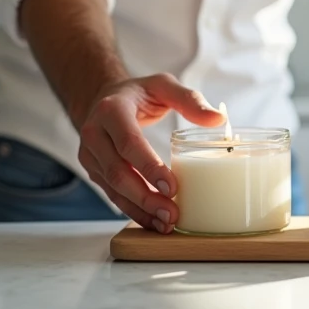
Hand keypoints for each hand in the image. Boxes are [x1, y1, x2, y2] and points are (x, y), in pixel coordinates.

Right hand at [78, 73, 223, 233]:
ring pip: (113, 189)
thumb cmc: (138, 93)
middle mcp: (94, 134)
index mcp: (110, 110)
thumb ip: (189, 100)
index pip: (128, 143)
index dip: (149, 167)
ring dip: (140, 210)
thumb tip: (218, 119)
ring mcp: (91, 156)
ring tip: (167, 223)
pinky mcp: (95, 172)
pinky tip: (154, 221)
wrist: (101, 99)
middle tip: (172, 213)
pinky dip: (134, 211)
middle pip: (118, 172)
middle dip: (146, 197)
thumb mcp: (163, 86)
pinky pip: (113, 195)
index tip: (173, 187)